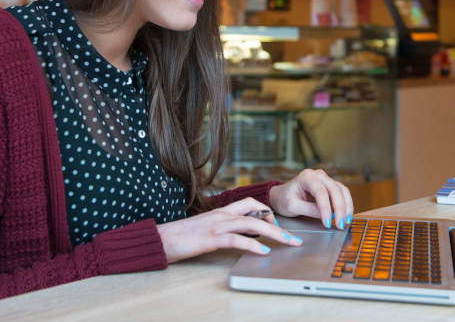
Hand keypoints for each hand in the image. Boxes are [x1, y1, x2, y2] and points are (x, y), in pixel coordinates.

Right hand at [156, 197, 301, 262]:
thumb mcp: (206, 229)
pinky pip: (237, 240)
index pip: (250, 203)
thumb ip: (224, 229)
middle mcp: (221, 215)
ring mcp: (217, 225)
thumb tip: (243, 236)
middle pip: (256, 211)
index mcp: (221, 211)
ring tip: (287, 243)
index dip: (267, 212)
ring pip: (251, 223)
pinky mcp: (211, 238)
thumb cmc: (182, 236)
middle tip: (293, 237)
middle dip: (277, 223)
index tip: (278, 225)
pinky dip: (253, 245)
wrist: (161, 238)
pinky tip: (263, 252)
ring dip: (273, 233)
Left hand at [268, 169, 353, 230]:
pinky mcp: (330, 187)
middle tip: (340, 224)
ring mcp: (325, 180)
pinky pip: (342, 193)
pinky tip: (346, 216)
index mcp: (307, 177)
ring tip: (346, 221)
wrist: (282, 196)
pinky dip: (346, 204)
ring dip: (346, 206)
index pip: (320, 192)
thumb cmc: (285, 199)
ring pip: (342, 191)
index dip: (326, 208)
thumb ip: (309, 210)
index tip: (328, 222)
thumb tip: (326, 216)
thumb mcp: (293, 206)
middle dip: (340, 208)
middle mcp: (318, 175)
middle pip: (335, 189)